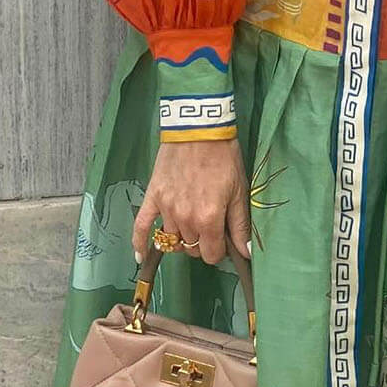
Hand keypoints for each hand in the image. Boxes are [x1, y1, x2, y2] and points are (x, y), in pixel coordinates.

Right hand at [131, 138, 251, 266]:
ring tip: (192, 223)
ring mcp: (166, 209)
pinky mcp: (152, 198)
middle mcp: (185, 219)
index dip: (219, 250)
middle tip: (211, 225)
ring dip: (183, 237)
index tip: (223, 239)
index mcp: (208, 219)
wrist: (198, 130)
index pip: (211, 255)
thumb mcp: (239, 192)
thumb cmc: (224, 159)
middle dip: (203, 241)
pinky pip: (141, 227)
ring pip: (173, 240)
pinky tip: (141, 256)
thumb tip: (246, 253)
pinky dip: (139, 243)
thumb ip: (240, 226)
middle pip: (192, 248)